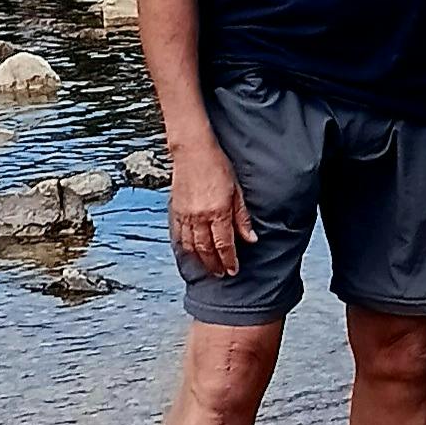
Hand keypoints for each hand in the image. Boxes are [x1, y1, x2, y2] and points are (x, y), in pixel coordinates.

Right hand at [167, 140, 255, 275]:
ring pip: (191, 246)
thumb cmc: (217, 166)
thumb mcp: (236, 190)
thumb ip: (242, 217)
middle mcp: (199, 216)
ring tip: (208, 267)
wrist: (192, 150)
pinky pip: (178, 235)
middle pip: (206, 249)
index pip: (224, 244)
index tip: (233, 270)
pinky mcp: (175, 210)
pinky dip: (184, 247)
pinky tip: (190, 253)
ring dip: (200, 260)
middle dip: (215, 265)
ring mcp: (185, 214)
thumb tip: (250, 238)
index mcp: (218, 211)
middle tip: (221, 273)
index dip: (228, 260)